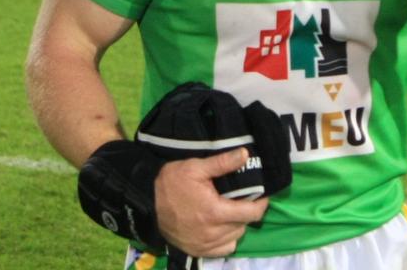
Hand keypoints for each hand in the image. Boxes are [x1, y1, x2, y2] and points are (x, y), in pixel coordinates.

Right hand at [154, 148, 268, 257]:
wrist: (146, 202)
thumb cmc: (171, 182)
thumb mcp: (195, 168)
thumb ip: (222, 163)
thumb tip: (245, 154)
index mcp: (215, 212)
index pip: (252, 213)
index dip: (260, 203)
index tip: (259, 195)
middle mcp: (213, 232)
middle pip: (244, 225)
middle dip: (245, 212)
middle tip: (237, 199)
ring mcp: (205, 244)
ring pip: (235, 237)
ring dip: (236, 225)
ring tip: (226, 212)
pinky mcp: (198, 251)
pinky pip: (224, 248)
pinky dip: (226, 239)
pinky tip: (218, 227)